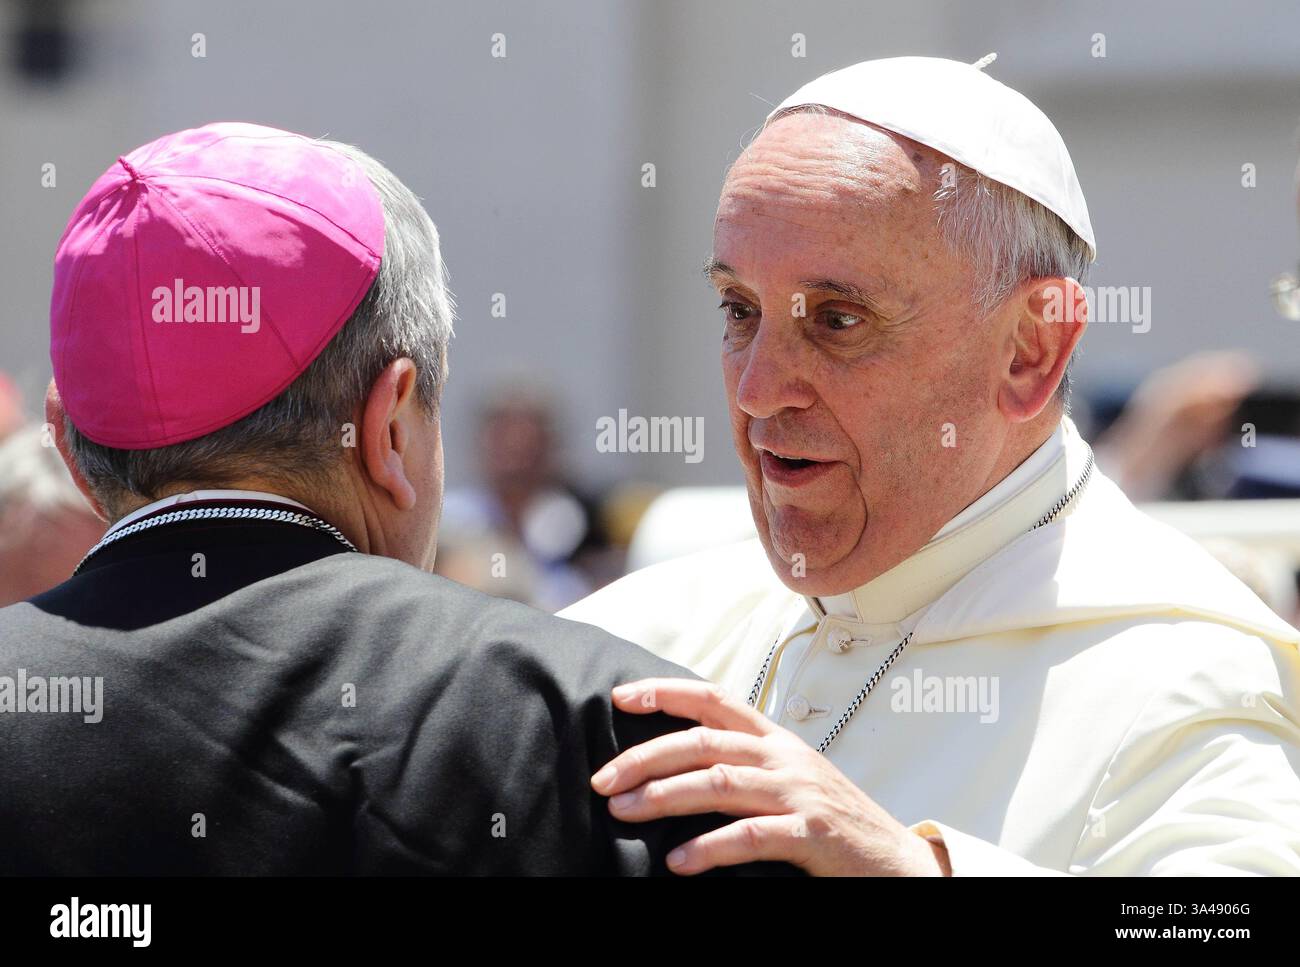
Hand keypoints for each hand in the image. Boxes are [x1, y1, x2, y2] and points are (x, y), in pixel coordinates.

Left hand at [591, 677, 950, 875]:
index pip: (714, 699)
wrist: (899, 863)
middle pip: (703, 741)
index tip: (621, 697)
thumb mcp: (790, 780)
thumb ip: (744, 766)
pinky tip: (677, 861)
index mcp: (776, 740)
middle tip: (602, 778)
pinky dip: (709, 848)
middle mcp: (784, 757)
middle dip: (645, 756)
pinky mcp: (811, 833)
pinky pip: (751, 836)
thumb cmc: (834, 822)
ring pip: (718, 782)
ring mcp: (799, 793)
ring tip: (622, 812)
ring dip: (663, 797)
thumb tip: (676, 767)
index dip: (666, 693)